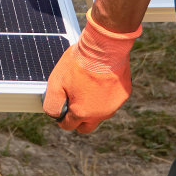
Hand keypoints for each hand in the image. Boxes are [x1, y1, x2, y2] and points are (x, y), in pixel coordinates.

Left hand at [42, 10, 139, 133]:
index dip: (62, 118)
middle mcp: (99, 114)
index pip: (68, 125)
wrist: (104, 48)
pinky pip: (111, 101)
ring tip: (86, 86)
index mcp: (81, 113)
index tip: (62, 108)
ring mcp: (113, 106)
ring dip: (93, 106)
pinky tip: (100, 80)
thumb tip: (54, 115)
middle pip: (86, 126)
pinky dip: (105, 95)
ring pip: (100, 114)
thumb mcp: (55, 82)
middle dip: (78, 119)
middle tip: (73, 101)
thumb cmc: (78, 64)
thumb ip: (52, 104)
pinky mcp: (123, 95)